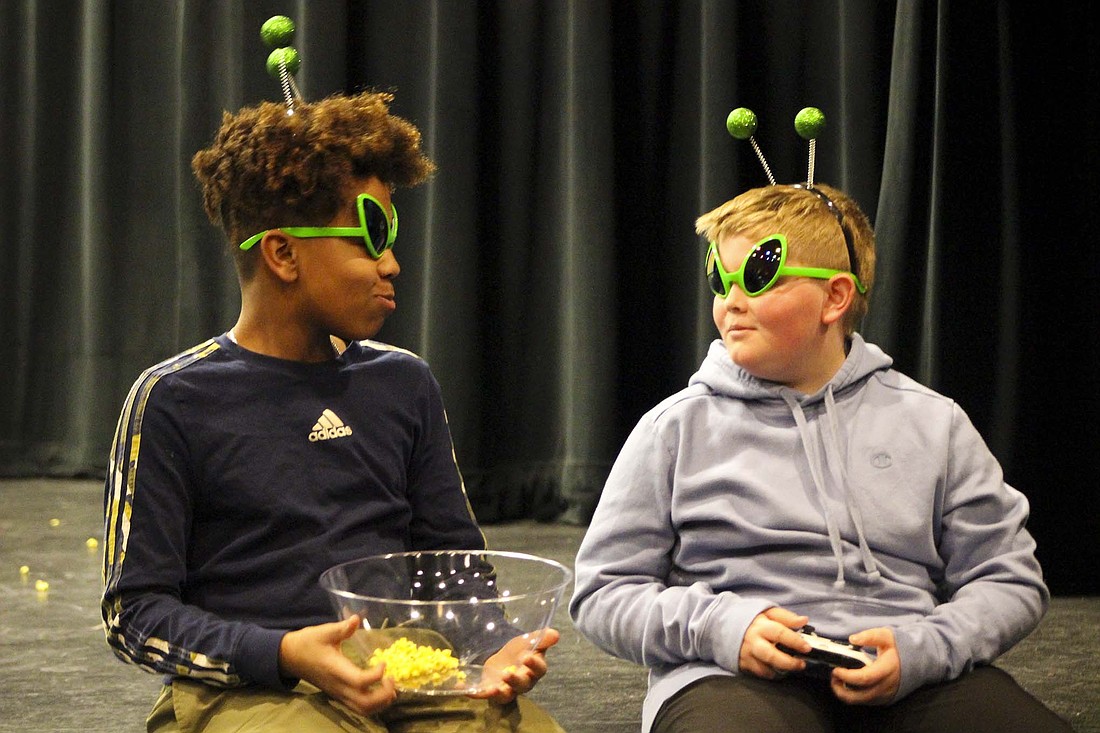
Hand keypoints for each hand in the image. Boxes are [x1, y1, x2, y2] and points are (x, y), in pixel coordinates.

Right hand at [279, 615, 396, 715]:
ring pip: (363, 709)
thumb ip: (342, 628)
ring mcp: (339, 694)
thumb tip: (356, 619)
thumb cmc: (308, 643)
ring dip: (381, 703)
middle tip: (393, 678)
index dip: (376, 675)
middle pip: (365, 703)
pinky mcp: (339, 695)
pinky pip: (358, 708)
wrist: (290, 657)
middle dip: (384, 694)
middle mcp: (339, 686)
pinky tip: (381, 692)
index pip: (359, 681)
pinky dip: (374, 705)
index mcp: (336, 670)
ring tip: (391, 688)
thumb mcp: (324, 631)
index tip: (384, 662)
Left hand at [469, 627, 559, 703]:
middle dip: (515, 680)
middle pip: (523, 685)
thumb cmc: (520, 650)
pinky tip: (464, 687)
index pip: (539, 669)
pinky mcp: (492, 690)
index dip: (534, 664)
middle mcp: (523, 682)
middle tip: (508, 673)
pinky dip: (474, 692)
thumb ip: (541, 638)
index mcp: (534, 669)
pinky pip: (484, 694)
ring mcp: (507, 688)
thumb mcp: (529, 641)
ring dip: (500, 692)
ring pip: (506, 694)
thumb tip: (554, 633)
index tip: (526, 656)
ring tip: (494, 688)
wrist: (504, 658)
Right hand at [738, 607, 810, 678]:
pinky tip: (776, 670)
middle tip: (801, 664)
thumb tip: (804, 620)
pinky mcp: (742, 663)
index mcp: (760, 625)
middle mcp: (753, 640)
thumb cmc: (751, 618)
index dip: (795, 641)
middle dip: (789, 662)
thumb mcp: (768, 612)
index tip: (807, 648)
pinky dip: (769, 673)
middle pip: (771, 655)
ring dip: (780, 670)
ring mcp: (746, 653)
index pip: (780, 633)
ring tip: (790, 668)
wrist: (724, 623)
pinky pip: (758, 672)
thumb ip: (786, 617)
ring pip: (764, 667)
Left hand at [830, 627, 899, 705]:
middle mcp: (886, 686)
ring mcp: (885, 694)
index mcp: (887, 669)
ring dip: (845, 694)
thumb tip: (852, 639)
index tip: (836, 669)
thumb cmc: (899, 648)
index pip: (864, 678)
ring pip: (861, 701)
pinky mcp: (884, 699)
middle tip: (833, 676)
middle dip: (841, 688)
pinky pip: (865, 701)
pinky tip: (847, 685)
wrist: (917, 662)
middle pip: (860, 695)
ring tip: (836, 681)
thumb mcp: (887, 636)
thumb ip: (869, 636)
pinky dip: (853, 696)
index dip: (847, 676)